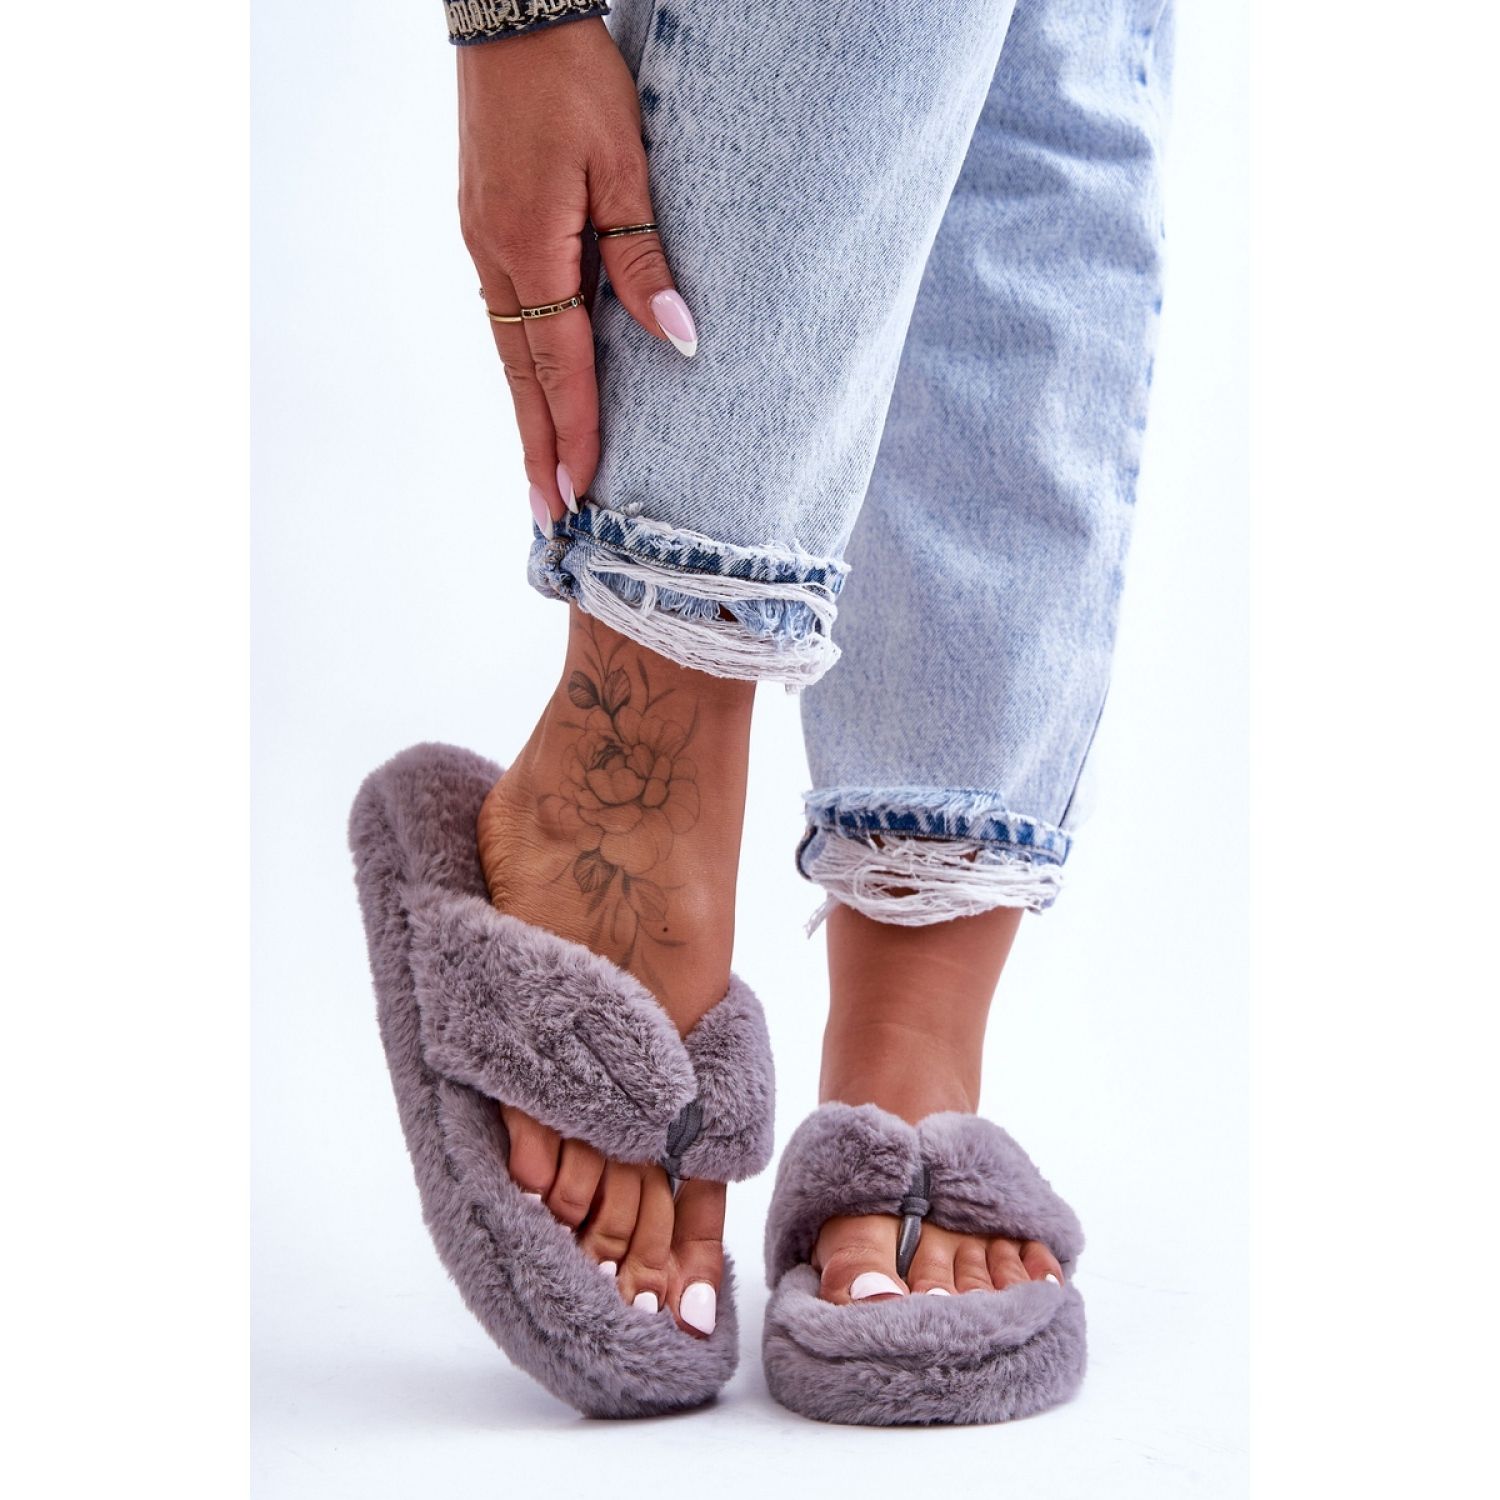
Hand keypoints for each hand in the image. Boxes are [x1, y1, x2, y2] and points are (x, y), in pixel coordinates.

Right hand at [458, 21, 695, 529]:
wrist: (510, 14)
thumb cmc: (573, 79)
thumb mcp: (624, 163)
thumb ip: (644, 257)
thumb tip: (677, 338)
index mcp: (530, 247)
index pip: (558, 365)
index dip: (573, 432)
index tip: (578, 491)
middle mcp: (496, 258)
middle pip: (521, 377)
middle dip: (538, 449)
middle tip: (548, 515)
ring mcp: (482, 246)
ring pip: (508, 353)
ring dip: (527, 418)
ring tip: (540, 473)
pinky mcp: (484, 230)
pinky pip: (505, 320)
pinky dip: (520, 370)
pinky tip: (533, 393)